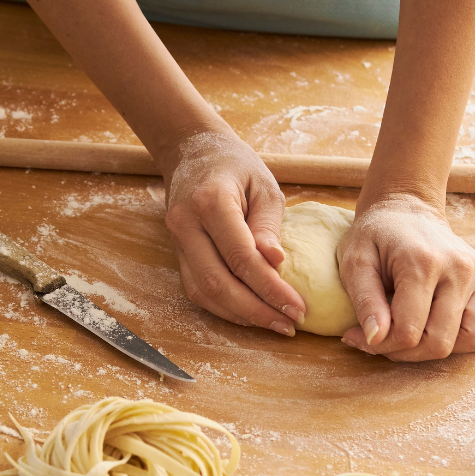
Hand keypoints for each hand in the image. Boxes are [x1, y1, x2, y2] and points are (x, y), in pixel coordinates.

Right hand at [162, 131, 305, 334]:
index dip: (270, 288)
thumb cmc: (235, 166)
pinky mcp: (177, 253)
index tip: (298, 307)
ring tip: (275, 323)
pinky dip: (225, 307)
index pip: (241, 257)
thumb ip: (268, 226)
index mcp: (211, 202)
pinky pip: (197, 289)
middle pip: (218, 282)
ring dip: (240, 315)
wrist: (193, 151)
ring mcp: (176, 241)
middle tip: (289, 324)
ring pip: (203, 292)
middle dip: (256, 310)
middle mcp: (186, 224)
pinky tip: (251, 313)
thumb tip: (276, 263)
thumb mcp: (264, 186)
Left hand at [337, 195, 474, 360]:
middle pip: (440, 343)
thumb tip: (375, 338)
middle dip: (406, 352)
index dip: (380, 345)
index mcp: (423, 263)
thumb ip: (364, 302)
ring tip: (417, 331)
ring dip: (442, 347)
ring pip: (474, 341)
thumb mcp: (355, 263)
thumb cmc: (377, 237)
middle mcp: (461, 269)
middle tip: (385, 338)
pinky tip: (446, 323)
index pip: (408, 332)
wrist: (406, 210)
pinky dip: (474, 335)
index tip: (359, 337)